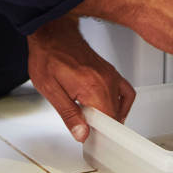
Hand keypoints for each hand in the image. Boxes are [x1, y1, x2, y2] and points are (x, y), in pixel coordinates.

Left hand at [27, 15, 135, 141]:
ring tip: (95, 122)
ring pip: (120, 106)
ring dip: (111, 117)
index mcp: (92, 87)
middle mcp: (105, 81)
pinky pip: (125, 91)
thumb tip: (82, 134)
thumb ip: (69, 114)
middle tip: (87, 131)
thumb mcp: (50, 89)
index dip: (100, 135)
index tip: (91, 139)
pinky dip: (122, 103)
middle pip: (115, 116)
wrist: (52, 32)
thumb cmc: (48, 56)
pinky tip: (112, 109)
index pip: (108, 121)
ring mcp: (110, 75)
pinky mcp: (109, 71)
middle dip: (103, 128)